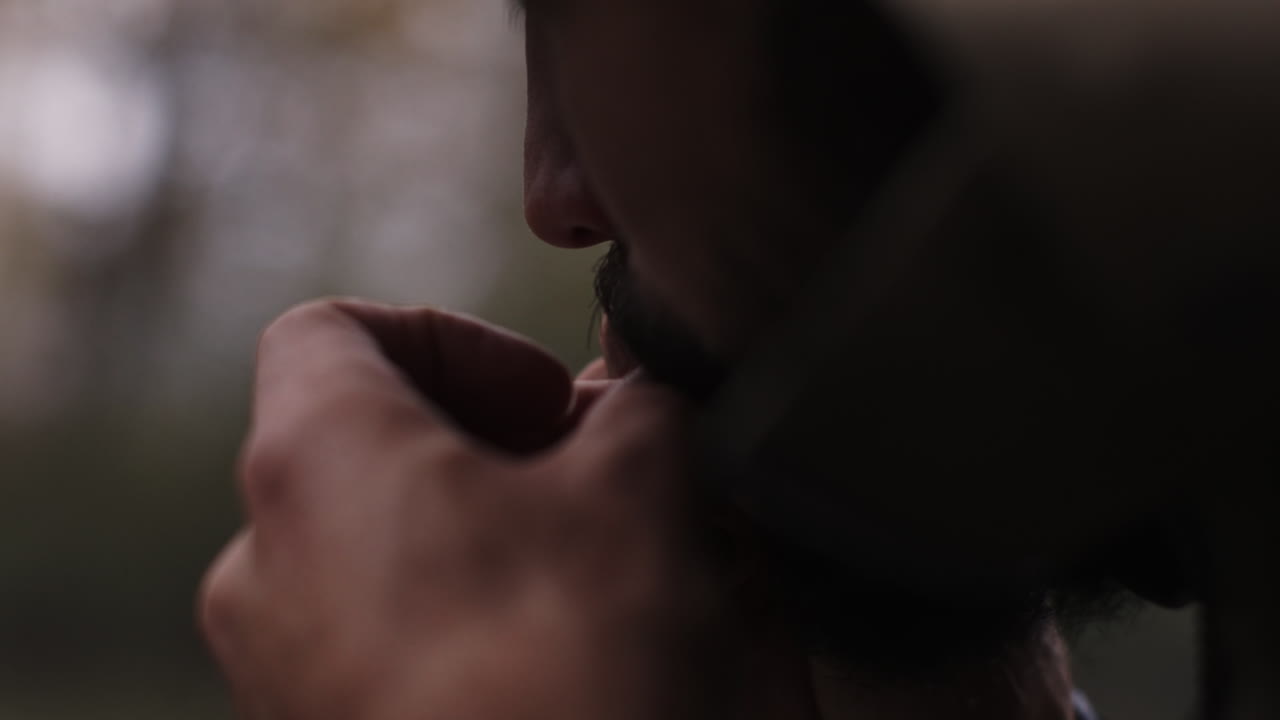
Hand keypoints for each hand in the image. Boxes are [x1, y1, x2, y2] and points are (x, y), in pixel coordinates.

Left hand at [198, 299, 729, 719]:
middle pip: (369, 450)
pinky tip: (576, 664)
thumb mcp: (650, 494)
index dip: (455, 340)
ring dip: (499, 541)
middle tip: (604, 486)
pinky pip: (393, 649)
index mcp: (316, 463)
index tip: (551, 405)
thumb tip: (628, 408)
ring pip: (390, 556)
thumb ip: (637, 411)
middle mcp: (266, 570)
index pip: (332, 332)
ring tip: (609, 580)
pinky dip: (477, 624)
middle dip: (499, 450)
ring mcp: (285, 679)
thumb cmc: (588, 675)